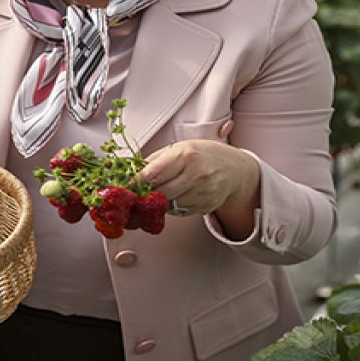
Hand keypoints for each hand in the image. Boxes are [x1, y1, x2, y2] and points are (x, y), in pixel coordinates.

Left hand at [137, 140, 259, 237]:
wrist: (234, 169)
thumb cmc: (202, 155)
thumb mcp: (179, 148)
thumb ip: (154, 161)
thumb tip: (130, 173)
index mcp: (185, 155)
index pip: (152, 174)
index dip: (135, 183)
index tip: (125, 188)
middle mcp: (196, 174)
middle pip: (159, 193)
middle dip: (146, 195)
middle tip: (139, 193)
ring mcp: (203, 192)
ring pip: (169, 205)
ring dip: (160, 202)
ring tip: (163, 191)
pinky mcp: (206, 206)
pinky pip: (180, 212)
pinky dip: (173, 207)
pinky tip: (178, 196)